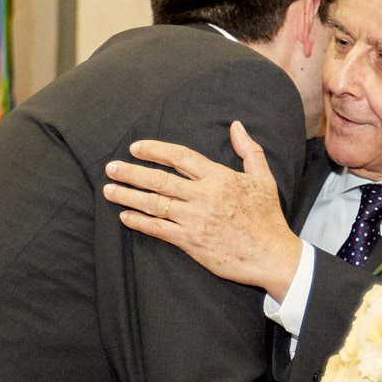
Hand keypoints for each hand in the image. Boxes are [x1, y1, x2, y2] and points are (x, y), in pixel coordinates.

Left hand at [104, 122, 303, 298]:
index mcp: (218, 177)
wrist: (272, 255)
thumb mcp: (264, 178)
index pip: (179, 157)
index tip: (136, 148)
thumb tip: (236, 126)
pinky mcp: (191, 242)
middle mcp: (203, 196)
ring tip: (109, 190)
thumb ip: (249, 150)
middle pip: (159, 180)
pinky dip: (139, 222)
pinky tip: (125, 216)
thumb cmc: (268, 217)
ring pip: (154, 204)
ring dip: (128, 196)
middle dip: (131, 173)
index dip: (154, 151)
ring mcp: (195, 220)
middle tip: (111, 168)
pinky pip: (159, 229)